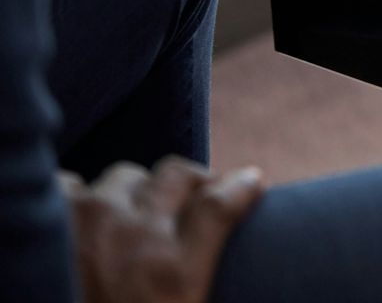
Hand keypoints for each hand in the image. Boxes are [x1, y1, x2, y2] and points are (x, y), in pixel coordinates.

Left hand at [63, 158, 263, 302]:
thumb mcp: (178, 302)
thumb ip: (192, 269)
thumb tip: (225, 233)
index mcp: (174, 272)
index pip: (221, 203)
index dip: (240, 187)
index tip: (248, 183)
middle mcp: (136, 236)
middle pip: (177, 175)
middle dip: (186, 186)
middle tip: (181, 208)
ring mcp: (88, 222)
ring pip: (125, 177)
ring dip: (130, 195)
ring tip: (124, 224)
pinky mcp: (49, 222)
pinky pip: (70, 186)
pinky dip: (77, 201)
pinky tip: (80, 227)